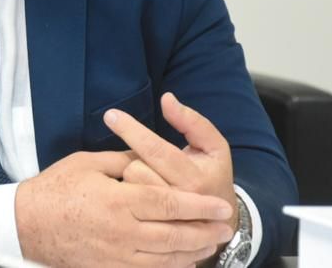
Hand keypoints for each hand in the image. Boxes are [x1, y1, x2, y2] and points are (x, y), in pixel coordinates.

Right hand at [15, 150, 233, 266]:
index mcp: (118, 201)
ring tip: (210, 245)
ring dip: (193, 253)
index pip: (169, 205)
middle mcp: (121, 231)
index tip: (222, 207)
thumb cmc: (55, 189)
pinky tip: (183, 263)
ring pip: (166, 259)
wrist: (25, 223)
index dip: (199, 207)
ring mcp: (116, 255)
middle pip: (175, 236)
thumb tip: (148, 156)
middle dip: (204, 233)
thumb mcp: (87, 164)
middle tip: (225, 228)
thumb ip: (123, 161)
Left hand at [106, 93, 239, 258]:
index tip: (111, 115)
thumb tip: (167, 99)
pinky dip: (127, 195)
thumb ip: (192, 121)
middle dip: (134, 158)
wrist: (220, 222)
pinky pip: (127, 206)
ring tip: (149, 178)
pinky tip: (136, 195)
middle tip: (145, 160)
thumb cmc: (213, 175)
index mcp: (195, 179)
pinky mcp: (152, 231)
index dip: (132, 130)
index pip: (157, 150)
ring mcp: (165, 221)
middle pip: (136, 169)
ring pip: (129, 187)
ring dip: (131, 177)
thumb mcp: (214, 146)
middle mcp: (179, 202)